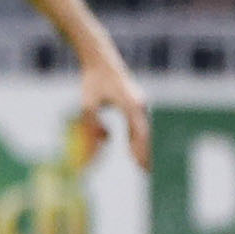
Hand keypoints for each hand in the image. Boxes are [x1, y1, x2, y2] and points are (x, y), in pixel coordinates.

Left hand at [77, 56, 151, 170]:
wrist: (101, 60)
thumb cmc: (93, 81)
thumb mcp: (88, 105)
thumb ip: (92, 125)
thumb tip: (102, 145)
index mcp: (131, 104)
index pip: (139, 133)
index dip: (140, 150)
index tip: (139, 165)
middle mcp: (140, 104)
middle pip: (144, 134)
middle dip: (144, 153)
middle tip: (146, 172)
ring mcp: (139, 103)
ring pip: (141, 130)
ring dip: (140, 147)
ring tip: (141, 166)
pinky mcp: (135, 103)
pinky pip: (137, 124)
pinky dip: (135, 138)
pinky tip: (132, 151)